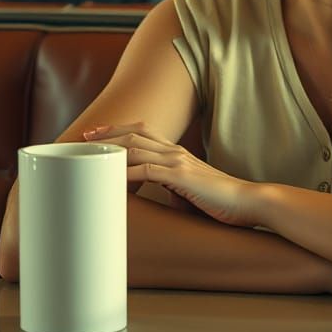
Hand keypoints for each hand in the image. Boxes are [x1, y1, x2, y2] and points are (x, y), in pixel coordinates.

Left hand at [83, 122, 260, 226]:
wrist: (247, 201)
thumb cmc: (219, 200)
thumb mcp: (189, 189)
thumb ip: (170, 187)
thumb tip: (151, 197)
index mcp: (177, 152)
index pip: (143, 131)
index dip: (118, 129)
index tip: (97, 133)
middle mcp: (175, 151)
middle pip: (134, 134)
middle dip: (107, 135)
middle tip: (85, 137)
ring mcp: (178, 162)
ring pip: (136, 148)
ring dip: (110, 150)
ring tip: (90, 154)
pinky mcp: (181, 177)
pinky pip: (147, 171)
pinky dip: (126, 172)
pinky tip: (111, 177)